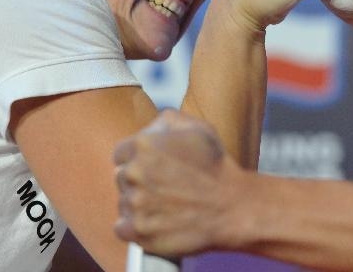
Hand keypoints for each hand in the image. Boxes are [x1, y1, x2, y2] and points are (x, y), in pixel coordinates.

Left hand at [113, 111, 236, 257]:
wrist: (232, 206)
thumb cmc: (216, 166)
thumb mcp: (197, 127)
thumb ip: (166, 121)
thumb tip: (148, 130)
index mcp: (143, 145)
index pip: (121, 153)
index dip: (138, 159)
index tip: (154, 168)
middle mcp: (134, 172)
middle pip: (121, 177)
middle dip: (138, 180)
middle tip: (164, 186)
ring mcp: (134, 203)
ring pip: (123, 202)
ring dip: (138, 203)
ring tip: (166, 204)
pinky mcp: (138, 231)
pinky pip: (122, 227)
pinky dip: (135, 226)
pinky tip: (156, 220)